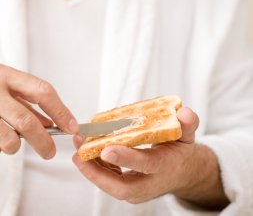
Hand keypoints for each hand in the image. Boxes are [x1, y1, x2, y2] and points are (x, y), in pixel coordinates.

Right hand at [0, 64, 77, 158]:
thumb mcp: (7, 82)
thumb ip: (27, 101)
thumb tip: (51, 123)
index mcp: (7, 76)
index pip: (42, 92)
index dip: (61, 110)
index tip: (72, 126)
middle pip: (26, 121)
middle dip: (43, 140)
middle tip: (50, 151)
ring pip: (7, 140)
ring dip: (15, 146)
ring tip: (12, 140)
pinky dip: (0, 144)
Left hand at [72, 107, 198, 203]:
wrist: (180, 172)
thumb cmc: (179, 150)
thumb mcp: (187, 135)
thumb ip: (188, 123)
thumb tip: (184, 113)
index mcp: (164, 167)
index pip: (145, 164)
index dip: (126, 158)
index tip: (107, 149)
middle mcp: (149, 183)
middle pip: (121, 186)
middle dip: (97, 173)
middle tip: (79, 154)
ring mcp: (137, 190)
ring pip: (110, 185)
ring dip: (91, 169)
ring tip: (77, 147)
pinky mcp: (127, 188)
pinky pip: (108, 180)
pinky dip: (95, 168)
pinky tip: (85, 150)